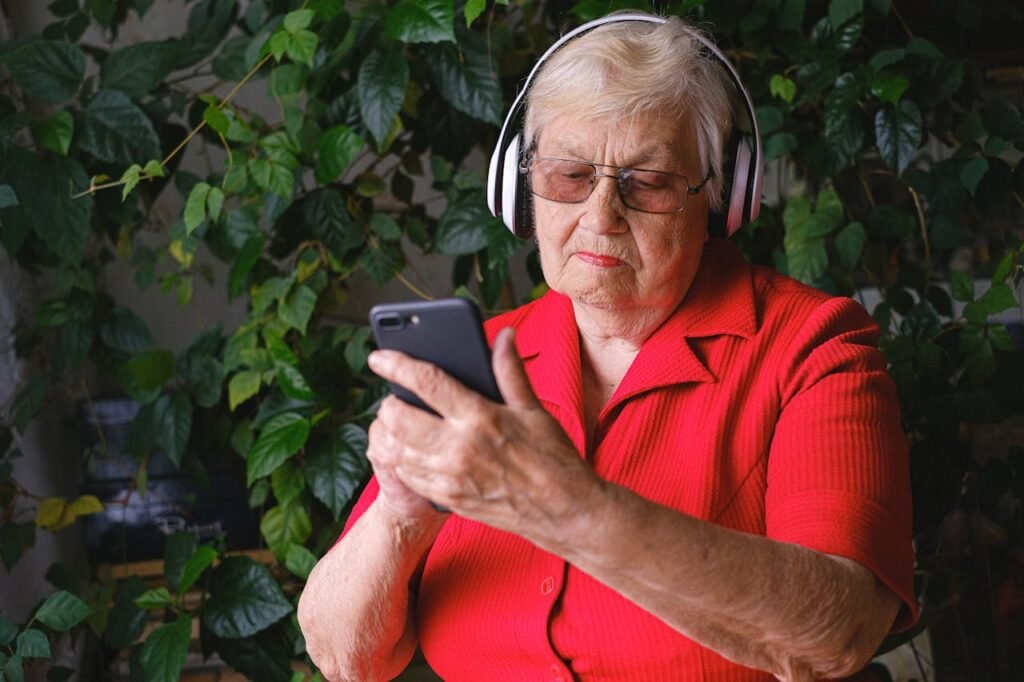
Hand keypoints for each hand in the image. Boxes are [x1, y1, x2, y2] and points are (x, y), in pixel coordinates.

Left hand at [366, 327, 603, 545]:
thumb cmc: (553, 459)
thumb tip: (504, 336)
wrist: (564, 512)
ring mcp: (450, 477)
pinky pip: (407, 476)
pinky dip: (400, 459)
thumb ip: (510, 371)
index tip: (380, 357)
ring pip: (396, 449)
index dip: (397, 365)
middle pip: (398, 418)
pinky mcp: (448, 498)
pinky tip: (408, 450)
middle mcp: (458, 448)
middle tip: (394, 395)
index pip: (425, 382)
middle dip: (388, 402)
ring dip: (389, 432)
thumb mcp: (533, 409)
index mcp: (480, 417)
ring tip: (397, 420)